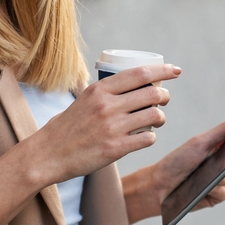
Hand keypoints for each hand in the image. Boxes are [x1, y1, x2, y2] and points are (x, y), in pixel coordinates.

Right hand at [25, 64, 180, 186]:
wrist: (48, 154)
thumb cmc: (66, 127)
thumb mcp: (83, 100)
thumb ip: (105, 93)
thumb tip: (131, 86)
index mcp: (100, 90)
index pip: (140, 74)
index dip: (162, 71)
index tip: (176, 71)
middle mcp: (107, 106)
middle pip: (152, 93)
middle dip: (165, 95)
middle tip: (164, 98)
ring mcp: (112, 127)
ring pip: (154, 115)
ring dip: (161, 117)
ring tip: (157, 120)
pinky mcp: (115, 148)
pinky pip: (147, 139)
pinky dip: (151, 137)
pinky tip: (146, 137)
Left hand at [123, 110, 224, 223]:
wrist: (159, 186)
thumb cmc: (177, 161)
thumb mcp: (200, 143)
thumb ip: (223, 130)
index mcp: (216, 148)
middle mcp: (219, 164)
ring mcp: (218, 181)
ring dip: (215, 178)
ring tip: (198, 177)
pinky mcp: (215, 197)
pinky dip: (213, 190)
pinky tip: (201, 189)